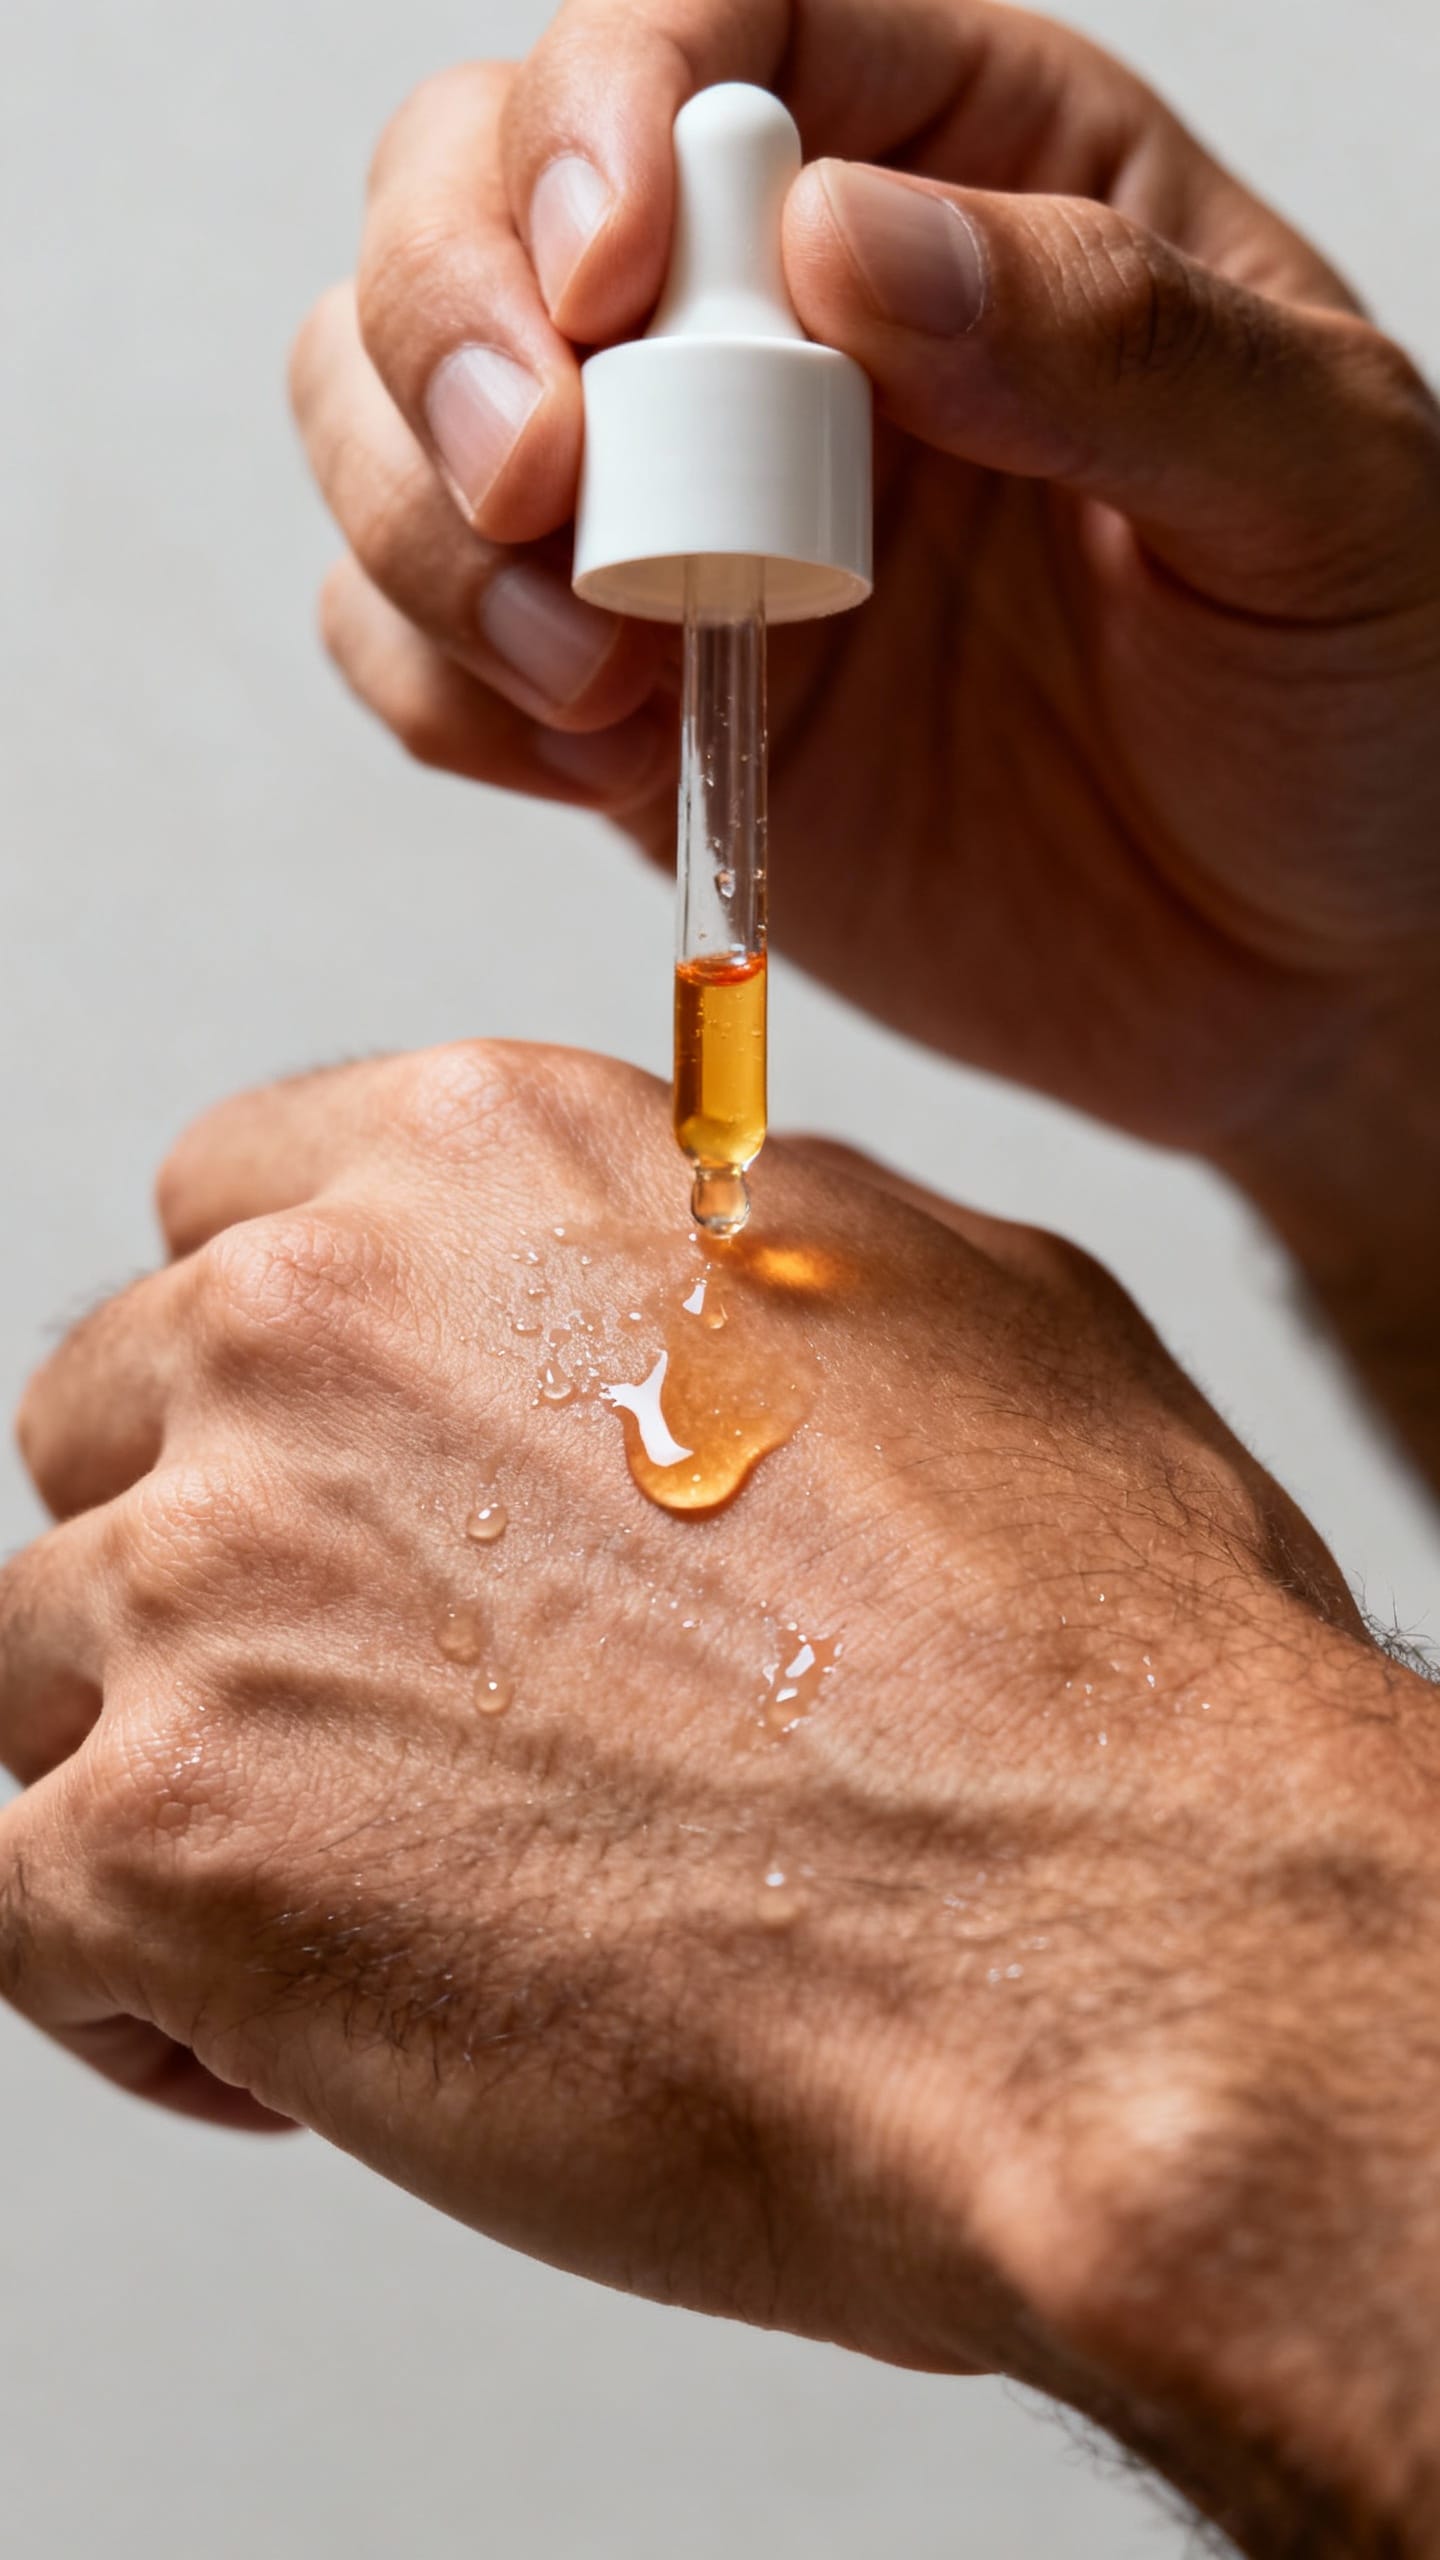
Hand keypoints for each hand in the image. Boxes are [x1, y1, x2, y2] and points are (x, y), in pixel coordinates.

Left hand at [5, 1045, 1437, 2550]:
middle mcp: (308, 1335)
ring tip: (377, 1884)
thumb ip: (730, 1259)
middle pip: (110, 1426)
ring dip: (179, 1769)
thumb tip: (670, 1288)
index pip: (224, 1205)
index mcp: (482, 1163)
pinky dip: (133, 1987)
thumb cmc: (1093, 1669)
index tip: (333, 1468)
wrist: (1117, 1949)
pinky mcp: (161, 1846)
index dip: (284, 1369)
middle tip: (382, 1697)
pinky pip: (18, 1904)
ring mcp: (208, 1585)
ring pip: (43, 1662)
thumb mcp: (965, 1313)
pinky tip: (295, 2033)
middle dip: (218, 1559)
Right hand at [290, 0, 1439, 1167]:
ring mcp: (682, 515)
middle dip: (455, 319)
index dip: (608, 104)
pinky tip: (586, 743)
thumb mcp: (1320, 489)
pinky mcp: (625, 700)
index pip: (716, 27)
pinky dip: (434, 683)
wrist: (1301, 968)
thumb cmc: (1356, 699)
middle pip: (472, 188)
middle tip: (538, 484)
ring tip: (591, 661)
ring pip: (392, 407)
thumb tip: (849, 240)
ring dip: (418, 515)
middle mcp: (782, 325)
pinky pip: (419, 646)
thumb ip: (1110, 340)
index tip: (618, 276)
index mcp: (971, 176)